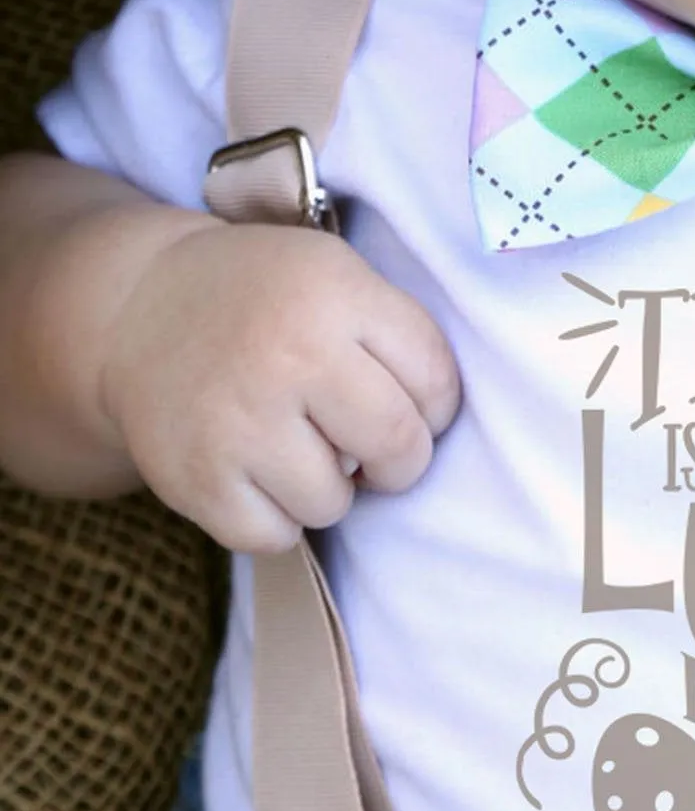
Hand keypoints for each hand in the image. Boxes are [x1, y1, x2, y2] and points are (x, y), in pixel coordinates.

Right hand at [96, 211, 459, 552]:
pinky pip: (273, 536)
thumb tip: (434, 430)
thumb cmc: (267, 298)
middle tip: (368, 443)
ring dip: (329, 488)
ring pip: (334, 503)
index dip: (435, 405)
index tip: (409, 403)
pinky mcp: (194, 478)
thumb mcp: (337, 274)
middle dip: (398, 459)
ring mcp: (237, 421)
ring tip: (299, 447)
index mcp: (335, 295)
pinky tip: (259, 474)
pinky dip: (275, 518)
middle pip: (398, 446)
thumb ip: (395, 335)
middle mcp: (287, 355)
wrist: (142, 305)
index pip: (435, 381)